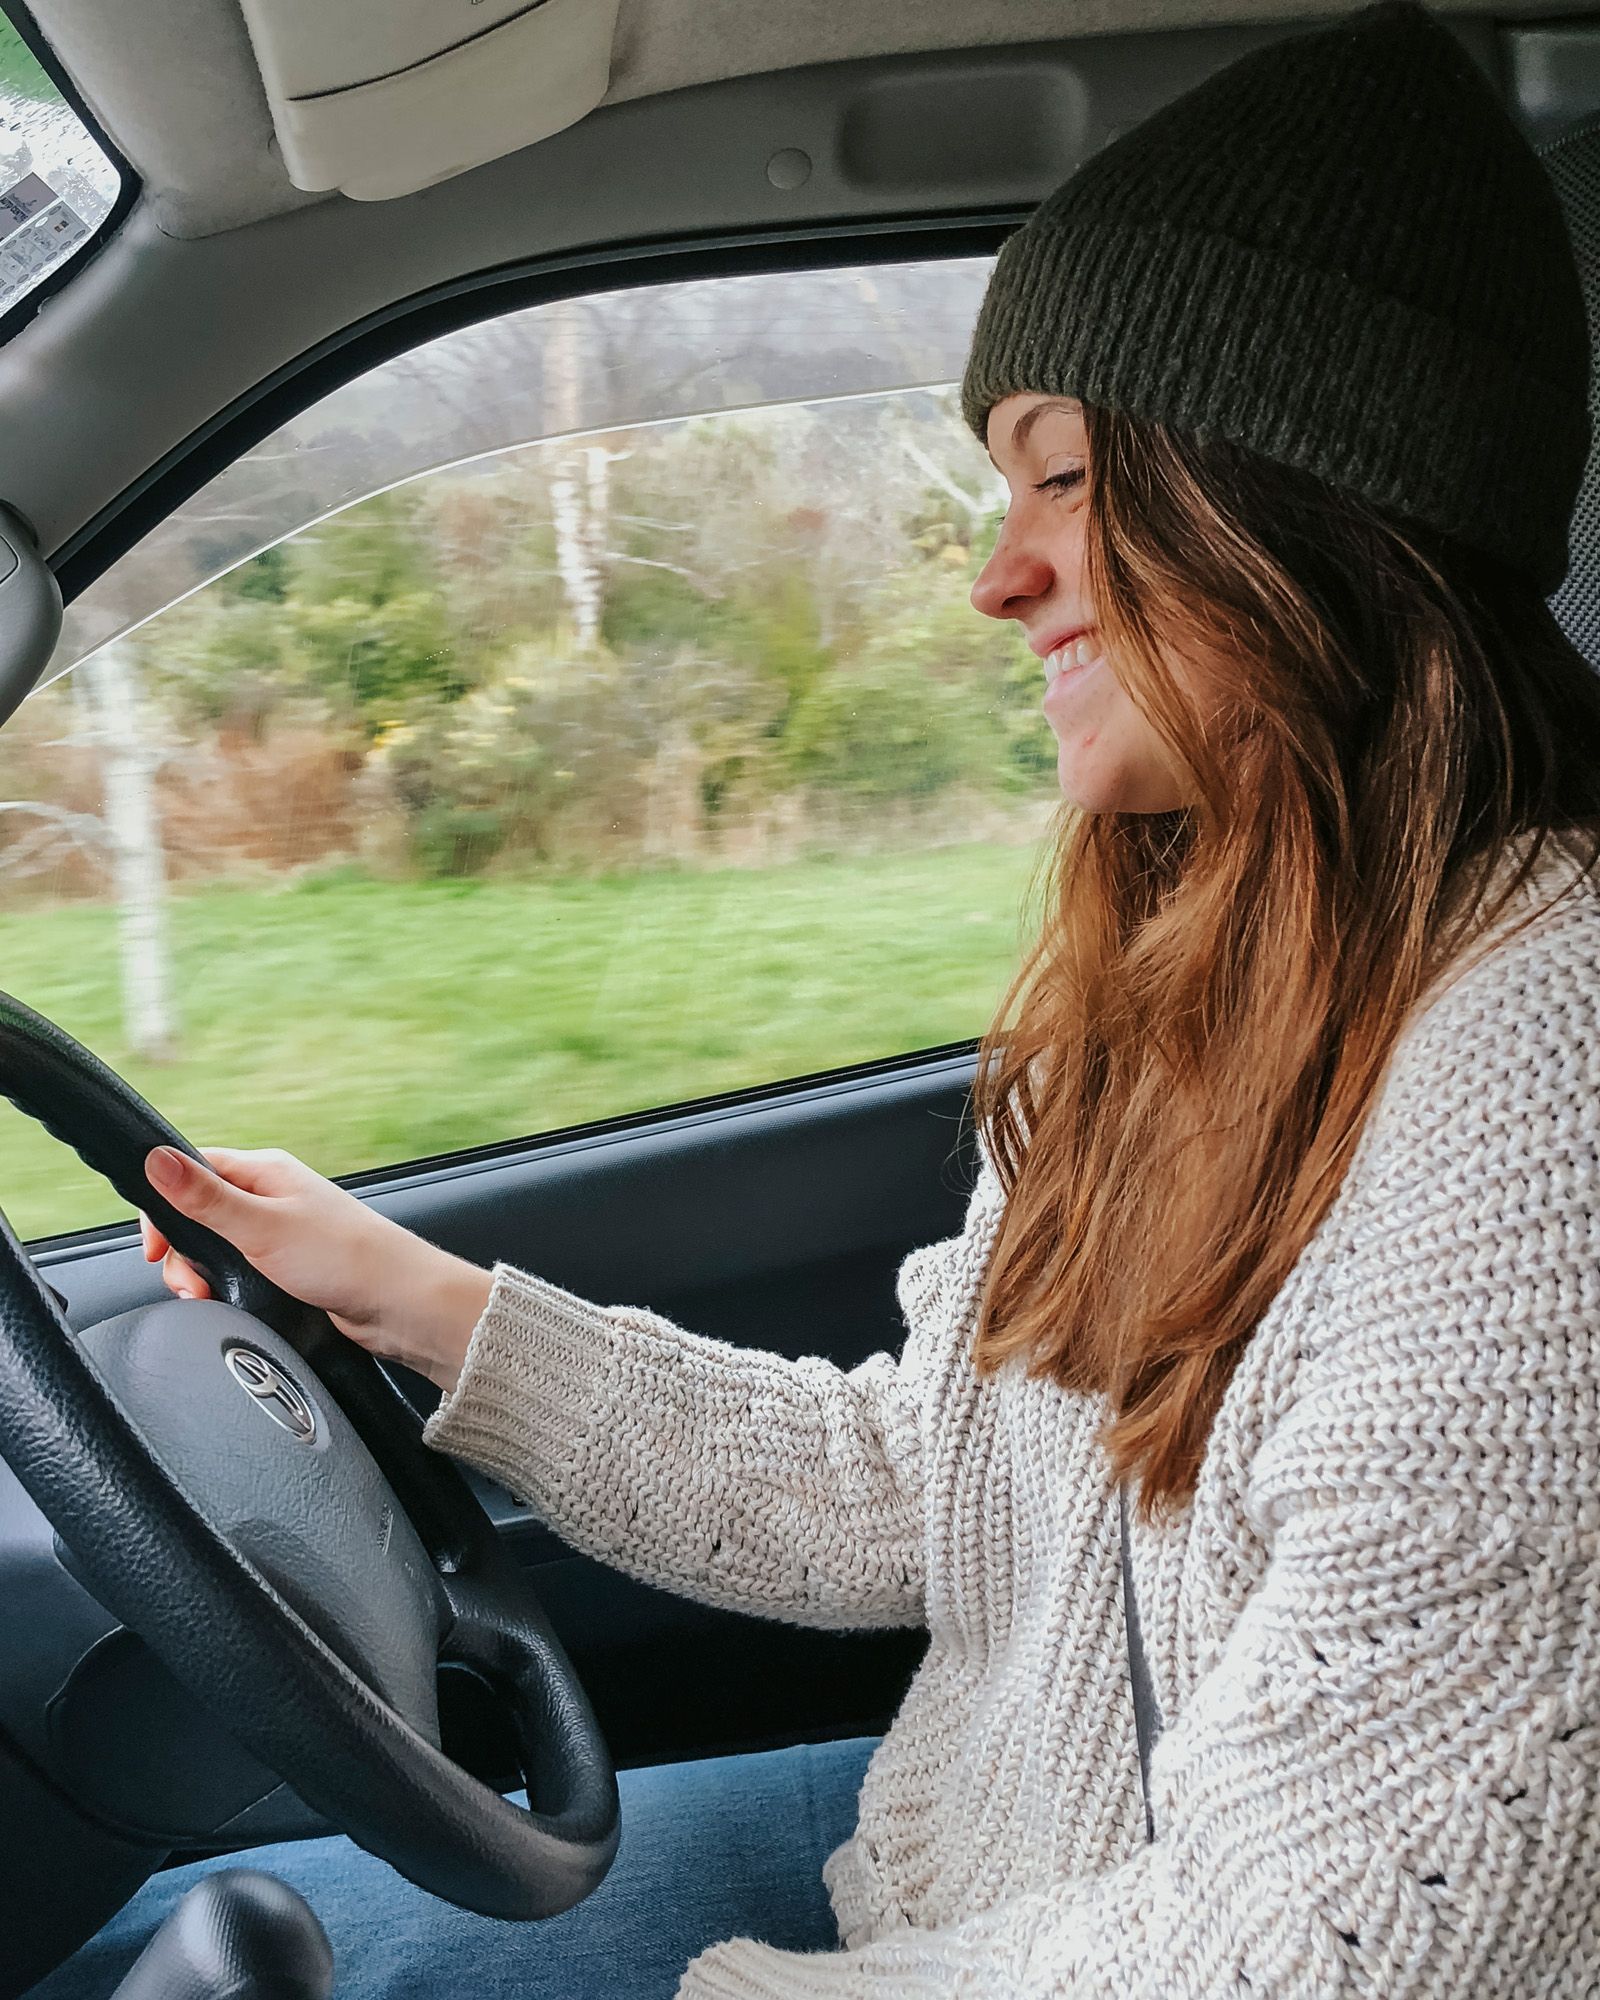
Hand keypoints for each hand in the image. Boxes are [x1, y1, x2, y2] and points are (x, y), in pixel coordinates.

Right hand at [139, 1145, 492, 1391]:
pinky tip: (231, 1303)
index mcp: (265, 1170)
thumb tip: (154, 1157)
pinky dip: (226, 1286)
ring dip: (202, 1274)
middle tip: (191, 1285)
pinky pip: (239, 1269)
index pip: (191, 1170)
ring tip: (209, 1298)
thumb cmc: (345, 1258)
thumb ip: (205, 1198)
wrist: (399, 1303)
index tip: (156, 1248)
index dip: (164, 1207)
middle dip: (183, 1253)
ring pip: (216, 1246)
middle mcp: (272, 1194)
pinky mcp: (288, 1263)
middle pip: (198, 1214)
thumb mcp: (262, 1226)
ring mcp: (280, 1229)